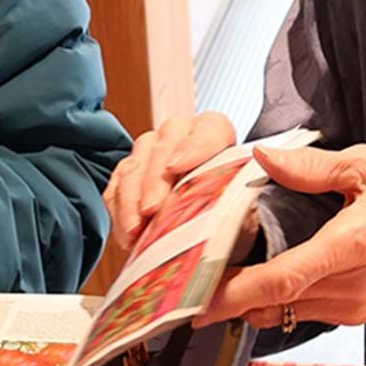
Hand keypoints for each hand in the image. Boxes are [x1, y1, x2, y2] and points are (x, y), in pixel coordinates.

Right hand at [102, 112, 237, 248]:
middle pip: (162, 147)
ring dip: (131, 199)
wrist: (217, 224)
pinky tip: (126, 235)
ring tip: (134, 231)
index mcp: (216, 131)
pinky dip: (119, 210)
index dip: (194, 148)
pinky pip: (116, 185)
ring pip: (134, 164)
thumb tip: (246, 188)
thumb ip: (249, 191)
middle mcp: (180, 133)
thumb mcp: (246, 203)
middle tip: (151, 210)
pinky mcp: (130, 172)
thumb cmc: (234, 210)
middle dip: (154, 180)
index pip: (209, 131)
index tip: (177, 167)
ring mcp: (150, 149)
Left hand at [196, 143, 365, 329]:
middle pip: (272, 302)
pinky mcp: (350, 314)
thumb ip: (313, 169)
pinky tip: (248, 276)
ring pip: (280, 311)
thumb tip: (262, 160)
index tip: (198, 298)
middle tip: (180, 282)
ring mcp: (350, 306)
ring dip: (244, 297)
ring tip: (206, 275)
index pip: (284, 279)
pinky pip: (297, 310)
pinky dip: (268, 297)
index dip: (236, 292)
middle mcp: (349, 286)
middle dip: (224, 294)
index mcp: (353, 246)